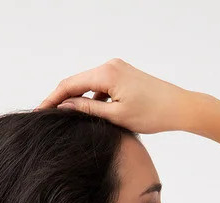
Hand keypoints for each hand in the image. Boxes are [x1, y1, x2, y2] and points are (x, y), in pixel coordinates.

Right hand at [34, 57, 193, 134]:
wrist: (179, 107)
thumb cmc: (152, 113)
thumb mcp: (116, 116)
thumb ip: (88, 109)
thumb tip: (65, 107)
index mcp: (106, 72)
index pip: (69, 84)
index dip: (52, 99)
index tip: (39, 113)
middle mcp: (109, 65)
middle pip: (76, 82)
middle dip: (61, 99)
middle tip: (47, 118)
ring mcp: (117, 69)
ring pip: (88, 85)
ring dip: (77, 100)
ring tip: (65, 120)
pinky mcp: (123, 76)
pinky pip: (100, 87)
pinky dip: (92, 100)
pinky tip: (88, 115)